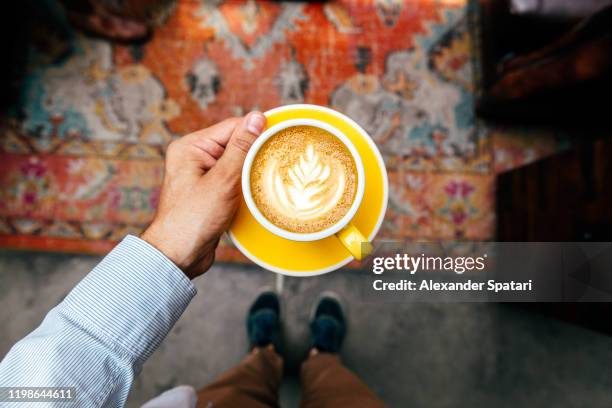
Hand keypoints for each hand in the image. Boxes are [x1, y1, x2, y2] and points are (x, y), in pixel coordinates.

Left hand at [141, 112, 266, 278]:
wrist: (178, 256)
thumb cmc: (193, 219)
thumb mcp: (222, 180)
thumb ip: (241, 148)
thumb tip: (256, 118)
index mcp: (190, 147)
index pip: (232, 127)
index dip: (256, 131)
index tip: (280, 135)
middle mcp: (194, 158)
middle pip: (235, 144)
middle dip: (255, 153)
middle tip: (278, 160)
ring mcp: (202, 176)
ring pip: (237, 164)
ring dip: (252, 171)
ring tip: (270, 176)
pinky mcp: (211, 192)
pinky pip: (234, 180)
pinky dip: (247, 185)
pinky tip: (259, 191)